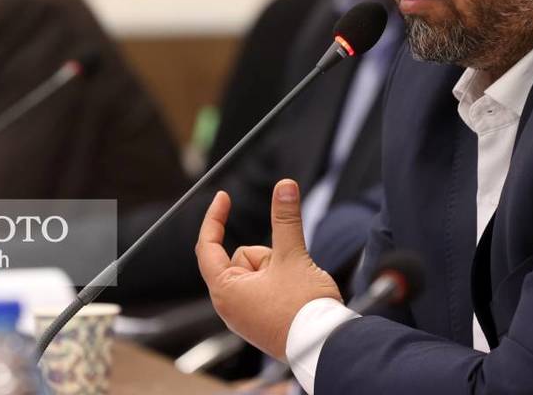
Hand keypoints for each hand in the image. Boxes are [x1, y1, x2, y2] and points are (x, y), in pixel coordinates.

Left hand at [196, 179, 341, 359]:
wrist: (325, 346)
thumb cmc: (303, 310)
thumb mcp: (292, 255)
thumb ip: (285, 219)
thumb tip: (284, 186)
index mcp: (226, 291)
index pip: (208, 247)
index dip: (215, 218)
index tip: (223, 198)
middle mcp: (230, 306)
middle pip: (241, 258)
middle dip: (266, 255)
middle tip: (286, 269)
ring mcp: (246, 315)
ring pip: (258, 271)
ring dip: (277, 269)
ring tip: (295, 286)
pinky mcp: (261, 320)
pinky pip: (266, 288)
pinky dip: (280, 282)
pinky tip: (295, 296)